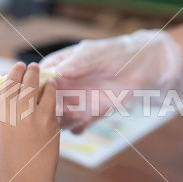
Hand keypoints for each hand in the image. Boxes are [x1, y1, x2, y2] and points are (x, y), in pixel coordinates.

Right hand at [0, 62, 59, 181]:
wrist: (27, 181)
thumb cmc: (8, 163)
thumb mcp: (1, 136)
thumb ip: (7, 118)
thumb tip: (13, 106)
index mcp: (4, 114)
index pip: (10, 86)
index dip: (14, 73)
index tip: (18, 66)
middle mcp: (22, 113)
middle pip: (28, 84)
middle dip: (31, 72)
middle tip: (33, 66)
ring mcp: (40, 119)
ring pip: (46, 93)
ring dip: (47, 83)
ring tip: (49, 79)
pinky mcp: (54, 126)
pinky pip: (53, 109)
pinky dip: (53, 101)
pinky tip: (53, 99)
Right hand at [40, 29, 182, 132]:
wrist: (147, 68)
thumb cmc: (120, 53)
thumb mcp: (96, 54)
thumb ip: (77, 63)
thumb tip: (57, 73)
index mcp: (63, 65)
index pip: (40, 78)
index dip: (35, 88)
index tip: (36, 96)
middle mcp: (67, 84)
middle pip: (46, 101)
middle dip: (47, 109)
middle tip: (57, 112)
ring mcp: (78, 100)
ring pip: (59, 116)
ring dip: (60, 121)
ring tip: (71, 118)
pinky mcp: (92, 112)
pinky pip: (77, 125)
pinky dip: (77, 128)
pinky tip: (83, 123)